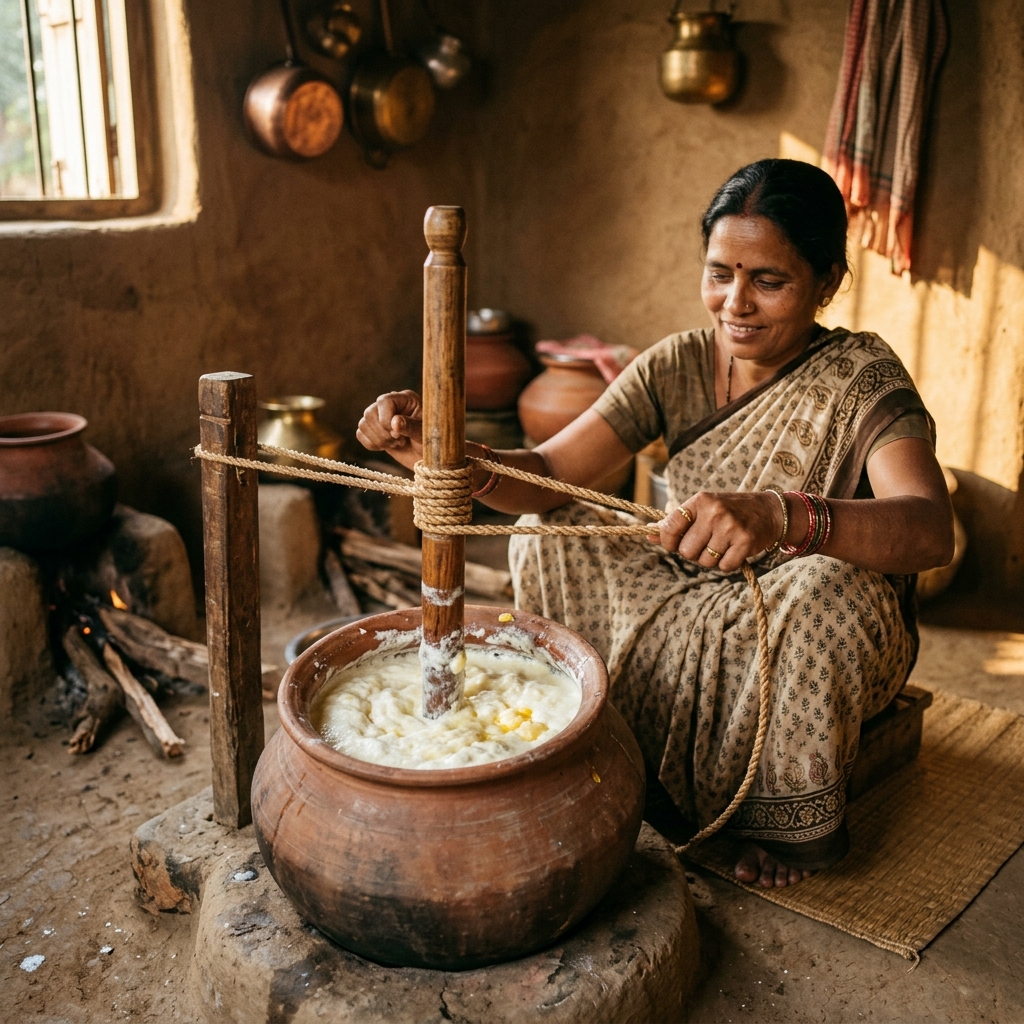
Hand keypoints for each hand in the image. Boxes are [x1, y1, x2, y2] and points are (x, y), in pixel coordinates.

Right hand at [356, 391, 423, 459]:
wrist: (428, 458)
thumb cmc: (432, 443)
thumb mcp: (425, 434)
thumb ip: (411, 427)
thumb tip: (394, 422)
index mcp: (406, 399)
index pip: (384, 401)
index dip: (386, 420)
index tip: (398, 434)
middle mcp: (391, 405)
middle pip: (369, 413)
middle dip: (382, 433)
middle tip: (399, 441)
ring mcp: (381, 417)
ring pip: (363, 424)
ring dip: (378, 440)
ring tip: (396, 444)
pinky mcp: (375, 431)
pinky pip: (360, 434)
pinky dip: (371, 444)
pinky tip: (387, 447)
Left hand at [650, 491, 785, 571]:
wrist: (769, 512)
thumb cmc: (729, 511)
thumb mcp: (702, 510)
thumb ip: (677, 522)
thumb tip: (649, 534)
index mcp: (700, 501)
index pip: (670, 526)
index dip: (668, 541)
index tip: (674, 544)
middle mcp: (714, 512)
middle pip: (686, 551)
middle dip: (694, 553)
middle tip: (707, 544)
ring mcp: (730, 527)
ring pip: (705, 561)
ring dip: (711, 559)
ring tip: (722, 545)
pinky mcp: (745, 542)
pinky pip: (724, 567)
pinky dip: (727, 564)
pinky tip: (734, 550)